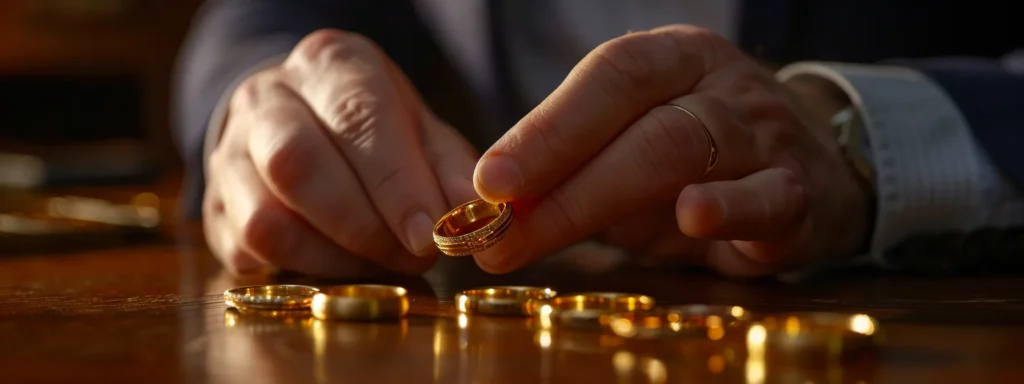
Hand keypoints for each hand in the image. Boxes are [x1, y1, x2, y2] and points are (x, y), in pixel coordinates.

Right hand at [203, 29, 478, 276]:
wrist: (298, 119)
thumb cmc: (373, 129)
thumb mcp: (421, 131)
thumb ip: (450, 171)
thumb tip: (474, 221)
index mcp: (329, 65)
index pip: (357, 117)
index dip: (395, 183)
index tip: (428, 232)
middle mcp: (267, 98)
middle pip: (297, 163)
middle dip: (362, 225)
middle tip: (412, 256)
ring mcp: (231, 151)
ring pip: (265, 217)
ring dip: (333, 256)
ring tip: (381, 262)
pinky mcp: (214, 205)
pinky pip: (249, 250)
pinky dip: (302, 268)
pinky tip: (341, 264)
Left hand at [471, 25, 871, 275]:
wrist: (815, 167)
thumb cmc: (698, 159)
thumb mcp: (633, 146)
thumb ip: (572, 169)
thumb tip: (487, 208)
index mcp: (672, 60)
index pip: (607, 77)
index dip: (545, 128)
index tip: (488, 180)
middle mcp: (719, 86)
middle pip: (639, 123)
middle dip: (559, 177)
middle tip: (497, 231)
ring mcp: (764, 136)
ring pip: (688, 153)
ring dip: (606, 198)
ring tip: (550, 230)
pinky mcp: (799, 195)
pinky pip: (769, 198)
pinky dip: (729, 207)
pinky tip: (693, 216)